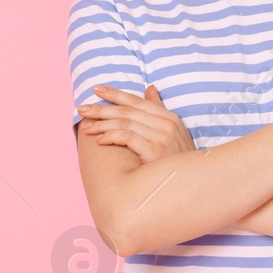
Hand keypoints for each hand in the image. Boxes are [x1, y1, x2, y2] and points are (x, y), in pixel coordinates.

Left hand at [77, 84, 195, 163]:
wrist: (190, 184)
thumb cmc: (176, 161)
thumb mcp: (173, 132)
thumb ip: (158, 110)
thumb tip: (149, 88)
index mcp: (169, 117)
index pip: (137, 101)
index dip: (115, 94)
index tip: (96, 90)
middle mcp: (166, 124)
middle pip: (127, 111)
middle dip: (102, 109)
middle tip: (82, 109)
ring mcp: (162, 137)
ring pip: (125, 123)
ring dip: (102, 124)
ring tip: (87, 128)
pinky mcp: (155, 152)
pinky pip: (127, 137)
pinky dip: (111, 136)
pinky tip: (100, 140)